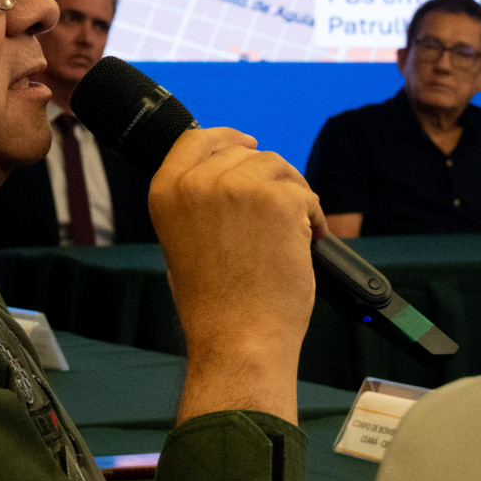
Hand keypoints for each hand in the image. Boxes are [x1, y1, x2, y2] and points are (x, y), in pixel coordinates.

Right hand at [151, 126, 325, 423]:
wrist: (238, 340)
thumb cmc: (215, 307)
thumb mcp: (183, 243)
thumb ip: (198, 204)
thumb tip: (231, 178)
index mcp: (166, 192)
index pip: (196, 139)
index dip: (226, 139)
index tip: (248, 145)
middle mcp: (196, 182)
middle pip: (244, 153)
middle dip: (268, 178)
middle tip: (281, 216)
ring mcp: (237, 187)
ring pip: (279, 169)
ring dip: (294, 197)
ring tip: (293, 236)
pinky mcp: (277, 199)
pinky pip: (305, 193)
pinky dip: (314, 218)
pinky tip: (308, 245)